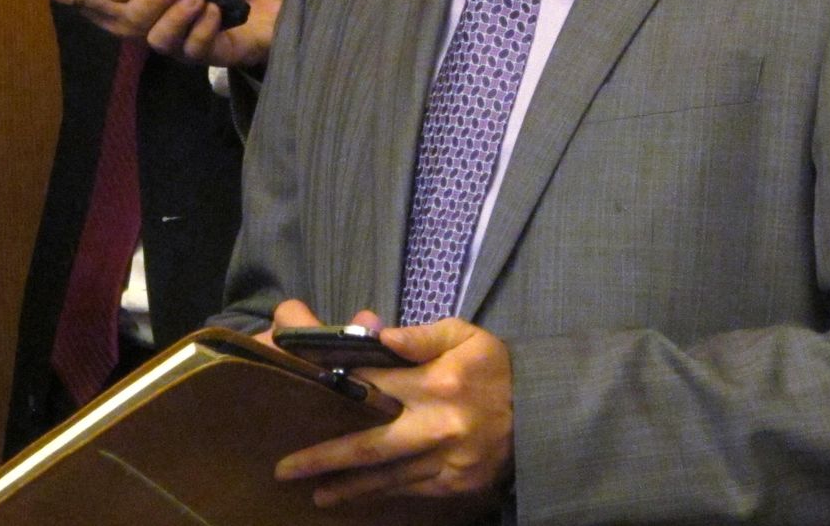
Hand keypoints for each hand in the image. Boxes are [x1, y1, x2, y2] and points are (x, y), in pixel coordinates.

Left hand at [274, 307, 513, 513]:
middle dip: (324, 459)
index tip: (302, 394)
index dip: (336, 389)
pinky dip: (381, 493)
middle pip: (369, 446)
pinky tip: (357, 496)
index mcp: (437, 383)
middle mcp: (437, 426)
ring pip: (385, 478)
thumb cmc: (496, 366)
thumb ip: (421, 335)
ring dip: (346, 487)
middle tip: (286, 468)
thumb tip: (379, 334)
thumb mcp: (464, 334)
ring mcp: (446, 461)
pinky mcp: (456, 485)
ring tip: (313, 492)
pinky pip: (410, 490)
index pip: (374, 386)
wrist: (544, 411)